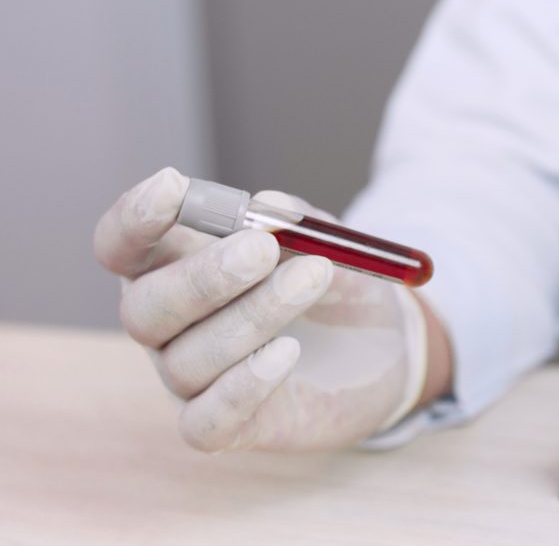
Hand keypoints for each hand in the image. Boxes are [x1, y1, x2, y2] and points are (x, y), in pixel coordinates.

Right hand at [94, 167, 451, 451]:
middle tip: (263, 250)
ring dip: (253, 316)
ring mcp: (193, 379)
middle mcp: (168, 325)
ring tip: (314, 278)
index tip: (173, 186)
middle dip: (204, 277)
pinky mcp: (228, 426)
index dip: (135, 219)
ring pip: (188, 359)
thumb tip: (267, 212)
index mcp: (172, 266)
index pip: (122, 247)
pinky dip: (242, 388)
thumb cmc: (330, 279)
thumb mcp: (320, 238)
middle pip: (146, 309)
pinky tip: (287, 352)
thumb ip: (293, 221)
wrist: (382, 342)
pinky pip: (206, 423)